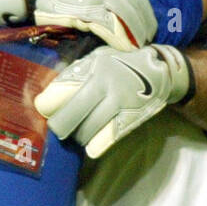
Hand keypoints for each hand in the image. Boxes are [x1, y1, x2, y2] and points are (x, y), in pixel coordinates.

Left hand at [34, 44, 193, 156]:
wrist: (160, 69)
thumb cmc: (119, 65)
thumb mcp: (96, 60)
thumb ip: (74, 75)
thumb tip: (46, 98)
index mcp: (90, 69)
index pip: (56, 95)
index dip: (46, 106)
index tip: (46, 109)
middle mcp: (103, 85)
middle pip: (67, 118)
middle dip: (59, 127)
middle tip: (60, 127)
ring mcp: (118, 103)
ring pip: (85, 132)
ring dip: (79, 136)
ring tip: (80, 131)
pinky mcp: (131, 118)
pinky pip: (104, 141)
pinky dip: (95, 145)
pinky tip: (93, 144)